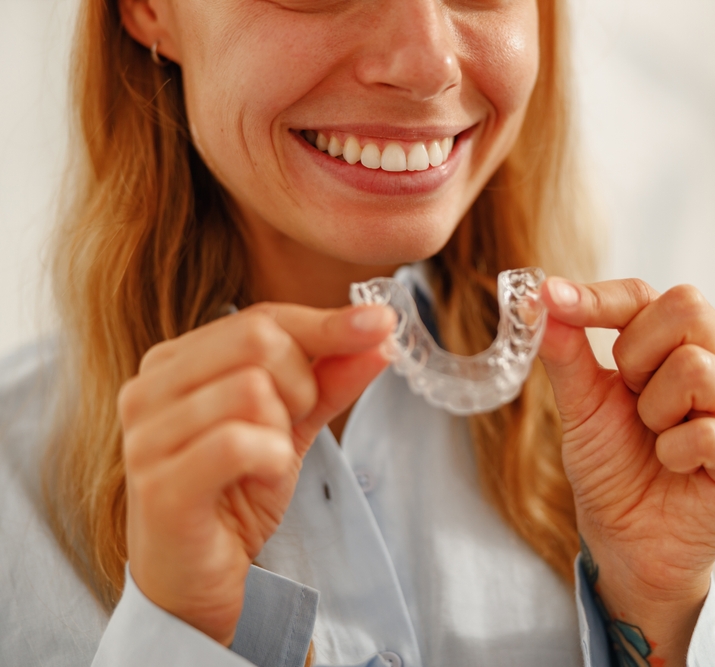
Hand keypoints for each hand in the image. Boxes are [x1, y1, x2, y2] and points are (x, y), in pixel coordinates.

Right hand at [118, 302, 394, 644]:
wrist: (199, 580)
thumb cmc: (236, 494)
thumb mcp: (292, 425)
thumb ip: (330, 377)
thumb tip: (379, 333)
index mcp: (174, 363)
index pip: (261, 318)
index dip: (328, 323)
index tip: (383, 322)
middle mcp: (149, 389)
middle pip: (257, 339)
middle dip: (301, 383)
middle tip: (290, 428)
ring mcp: (147, 437)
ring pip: (251, 389)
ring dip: (282, 429)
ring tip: (265, 461)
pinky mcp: (159, 486)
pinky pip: (238, 442)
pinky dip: (270, 458)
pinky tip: (262, 478)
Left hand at [539, 278, 714, 663]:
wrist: (628, 545)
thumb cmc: (613, 470)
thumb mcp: (581, 406)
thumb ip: (567, 353)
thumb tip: (542, 297)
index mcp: (681, 346)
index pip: (647, 295)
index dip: (598, 298)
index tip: (551, 299)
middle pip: (689, 308)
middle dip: (636, 355)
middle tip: (631, 400)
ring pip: (697, 368)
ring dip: (654, 411)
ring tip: (655, 439)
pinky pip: (710, 431)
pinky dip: (674, 451)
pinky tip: (674, 466)